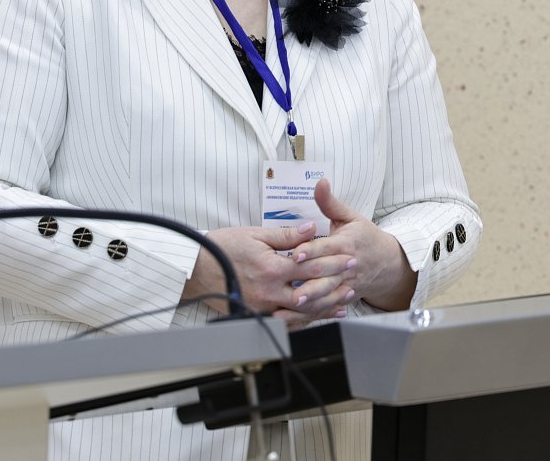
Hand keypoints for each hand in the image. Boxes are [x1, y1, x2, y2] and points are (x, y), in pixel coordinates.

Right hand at [186, 221, 358, 326]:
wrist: (196, 270)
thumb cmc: (222, 248)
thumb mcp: (255, 235)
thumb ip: (286, 235)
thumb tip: (311, 229)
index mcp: (271, 268)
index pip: (311, 265)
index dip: (333, 261)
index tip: (349, 257)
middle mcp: (269, 291)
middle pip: (312, 291)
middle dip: (335, 284)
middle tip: (353, 278)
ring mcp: (263, 307)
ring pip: (302, 312)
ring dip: (325, 307)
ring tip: (343, 302)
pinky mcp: (257, 315)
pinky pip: (286, 322)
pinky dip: (304, 320)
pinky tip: (316, 316)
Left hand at [291, 179, 414, 312]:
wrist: (388, 262)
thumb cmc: (364, 237)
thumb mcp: (350, 216)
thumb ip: (330, 202)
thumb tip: (320, 182)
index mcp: (346, 244)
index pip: (327, 248)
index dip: (312, 250)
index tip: (296, 253)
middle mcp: (346, 266)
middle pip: (326, 274)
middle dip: (309, 281)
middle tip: (290, 287)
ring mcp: (347, 283)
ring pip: (328, 293)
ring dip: (311, 300)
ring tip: (294, 304)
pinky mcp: (345, 296)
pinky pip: (330, 306)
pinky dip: (317, 312)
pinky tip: (300, 315)